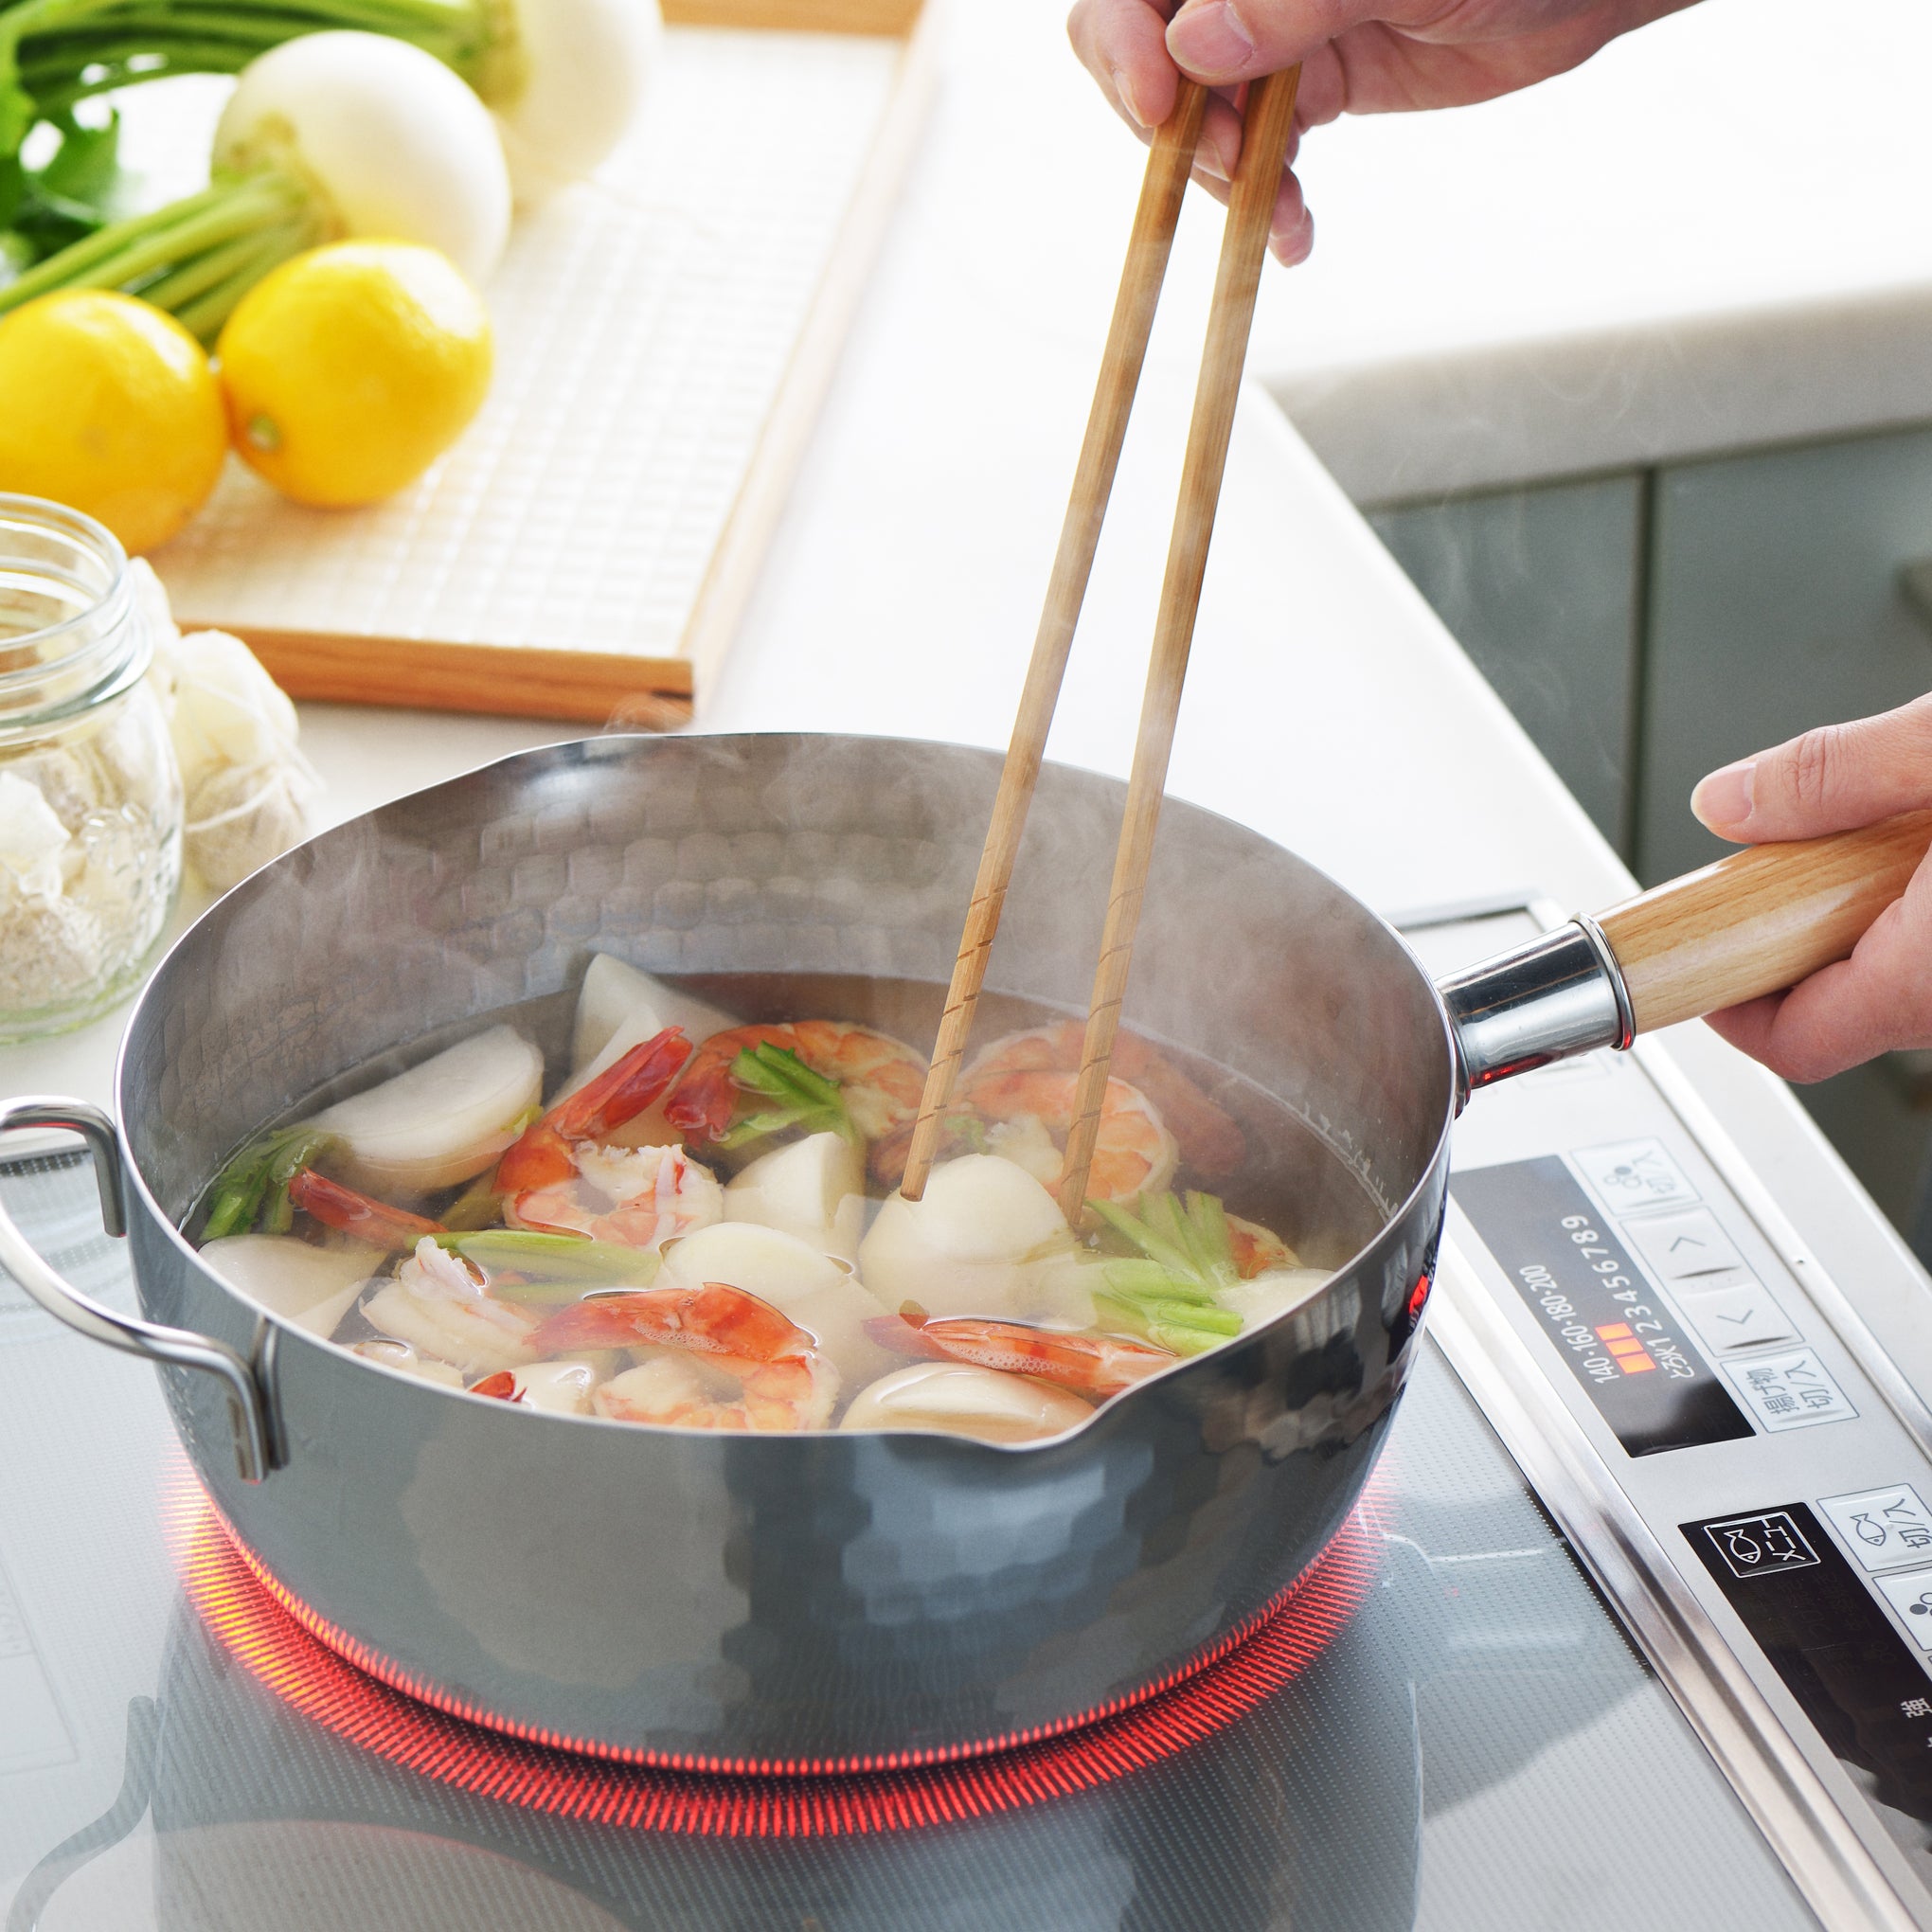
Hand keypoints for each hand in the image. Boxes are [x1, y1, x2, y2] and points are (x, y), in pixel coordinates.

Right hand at [1067, 0, 1700, 262]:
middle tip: (1221, 164)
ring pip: (1196, 114)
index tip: (1161, 103)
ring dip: (1218, 178)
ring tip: (1276, 215)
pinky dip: (1262, 199)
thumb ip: (1291, 0)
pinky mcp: (1310, 85)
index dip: (1126, 41)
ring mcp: (1273, 31)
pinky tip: (1289, 231)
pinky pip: (1252, 151)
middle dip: (1171, 122)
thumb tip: (1193, 47)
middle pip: (1147, 52)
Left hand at [1691, 696, 1931, 1080]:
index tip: (1691, 960)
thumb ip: (1834, 776)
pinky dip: (1925, 910)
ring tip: (1890, 835)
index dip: (1727, 1003)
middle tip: (1790, 867)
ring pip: (1907, 980)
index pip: (1797, 1043)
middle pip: (1847, 1006)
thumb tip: (1730, 800)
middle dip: (1803, 935)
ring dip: (1873, 917)